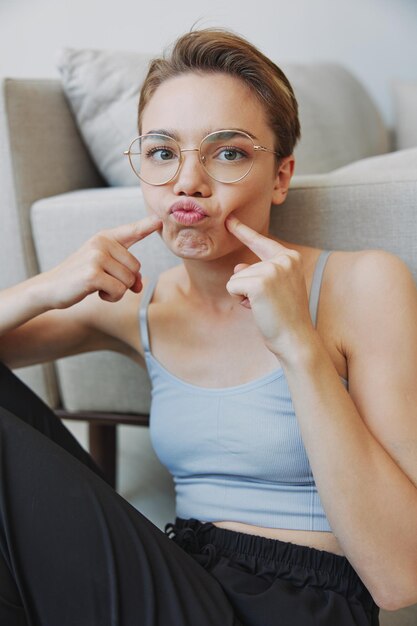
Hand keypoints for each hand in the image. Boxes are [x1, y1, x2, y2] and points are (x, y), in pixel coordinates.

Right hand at [43, 215, 161, 308]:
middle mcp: (101, 243)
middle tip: (103, 280)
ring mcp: (97, 257)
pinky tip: (95, 292)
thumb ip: (125, 271)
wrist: (50, 288)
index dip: (147, 225)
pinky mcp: (93, 274)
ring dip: (116, 290)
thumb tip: (139, 285)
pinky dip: (111, 297)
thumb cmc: (79, 277)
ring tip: (97, 285)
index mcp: (105, 237)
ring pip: (129, 281)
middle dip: (124, 280)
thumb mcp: (103, 268)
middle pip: (135, 267)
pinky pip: (119, 290)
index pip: (131, 230)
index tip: (159, 219)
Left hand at [225, 215, 314, 356]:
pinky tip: (257, 308)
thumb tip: (238, 266)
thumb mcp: (274, 288)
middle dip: (249, 288)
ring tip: (265, 306)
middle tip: (271, 304)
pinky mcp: (259, 283)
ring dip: (244, 296)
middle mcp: (283, 259)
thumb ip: (258, 272)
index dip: (243, 230)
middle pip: (244, 268)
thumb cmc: (285, 316)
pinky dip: (240, 300)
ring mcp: (271, 269)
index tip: (229, 219)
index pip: (261, 241)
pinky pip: (232, 286)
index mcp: (291, 258)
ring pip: (236, 277)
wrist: (295, 339)